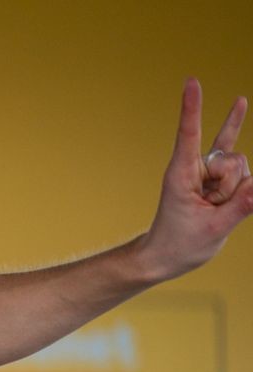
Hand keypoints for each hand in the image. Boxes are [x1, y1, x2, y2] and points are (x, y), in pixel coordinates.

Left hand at [139, 78, 251, 280]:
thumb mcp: (213, 229)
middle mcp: (194, 167)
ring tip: (214, 208)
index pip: (189, 134)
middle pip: (233, 159)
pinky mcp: (216, 178)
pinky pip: (235, 153)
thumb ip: (241, 206)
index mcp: (181, 175)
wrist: (165, 256)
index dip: (193, 108)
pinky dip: (236, 125)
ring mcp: (205, 172)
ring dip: (236, 191)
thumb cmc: (180, 244)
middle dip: (233, 185)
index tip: (192, 81)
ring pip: (241, 167)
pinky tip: (239, 102)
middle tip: (212, 208)